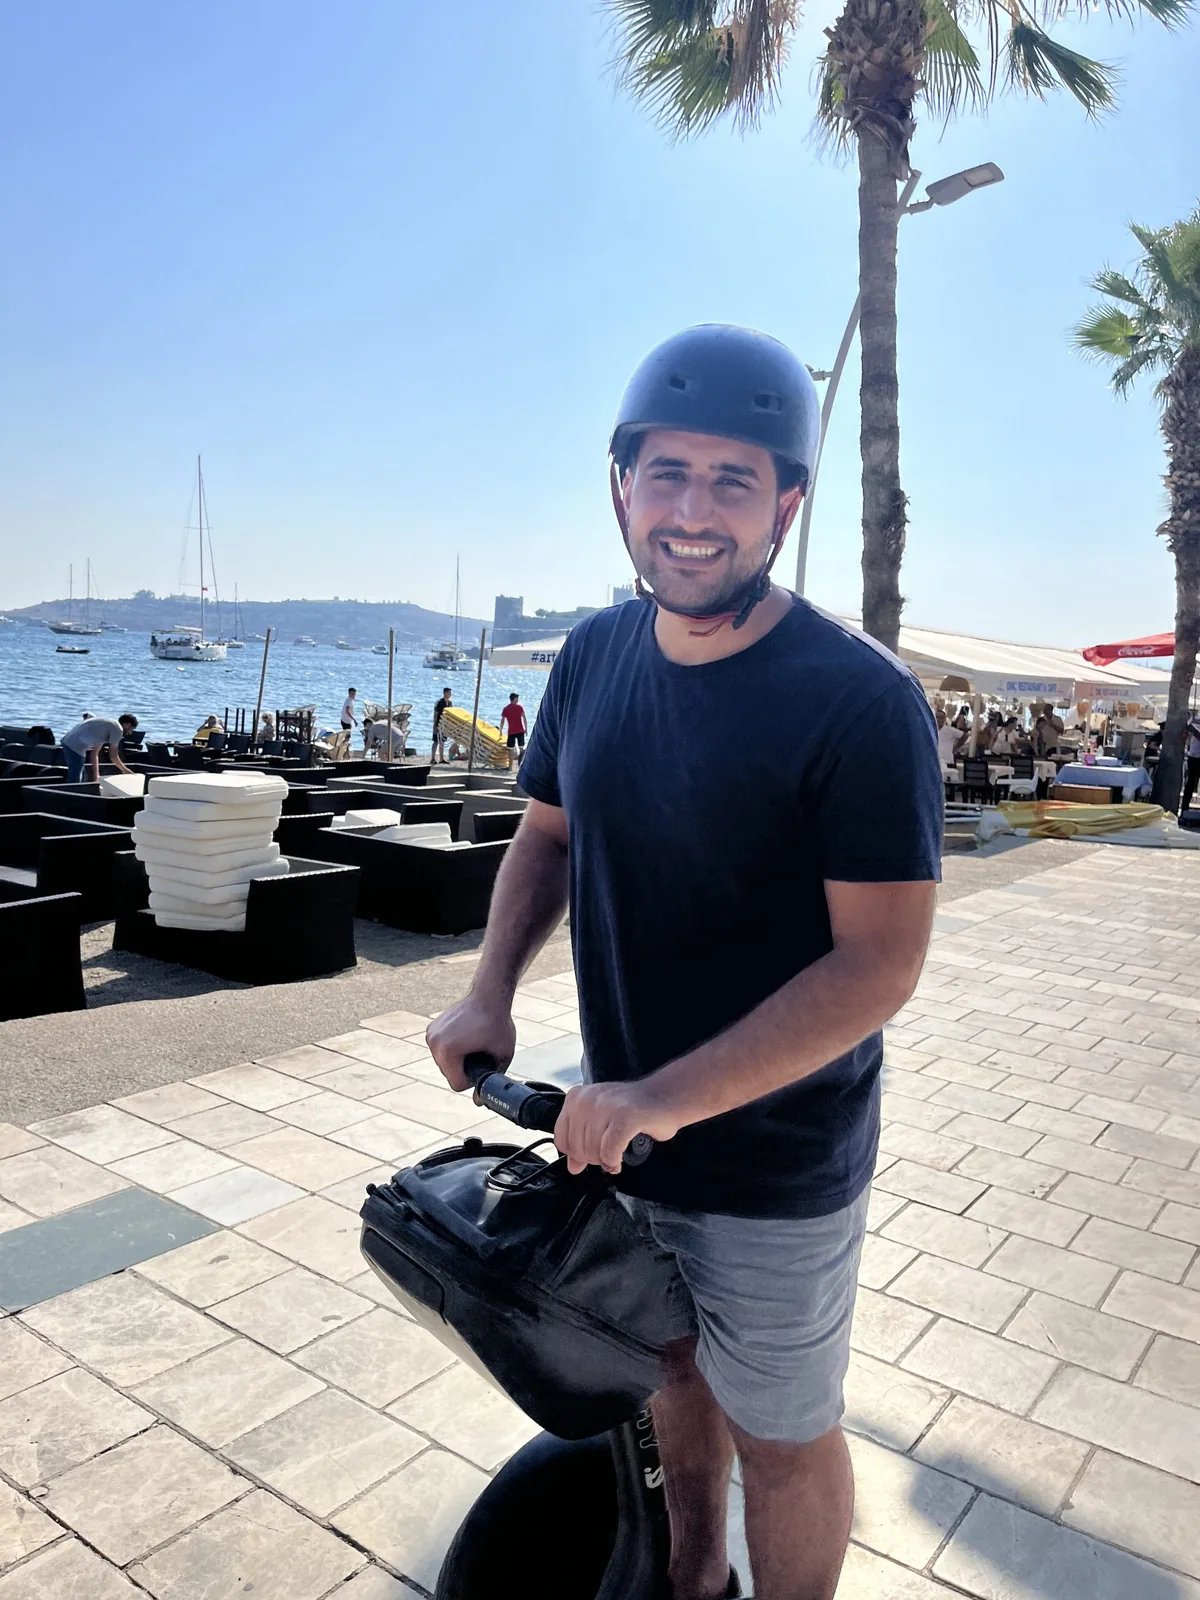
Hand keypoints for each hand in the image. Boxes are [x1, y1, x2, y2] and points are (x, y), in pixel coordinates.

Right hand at [426, 993, 516, 1091]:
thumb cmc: (498, 1023)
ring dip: (459, 1059)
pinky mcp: (431, 1029)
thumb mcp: (502, 1055)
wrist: (489, 995)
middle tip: (480, 1051)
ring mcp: (430, 1034)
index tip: (483, 1063)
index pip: (457, 1084)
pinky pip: (442, 1051)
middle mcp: (434, 1042)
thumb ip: (492, 1079)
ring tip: (473, 1042)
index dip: (474, 1079)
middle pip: (449, 1074)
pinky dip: (453, 1049)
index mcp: (448, 1051)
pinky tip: (466, 1037)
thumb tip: (479, 1102)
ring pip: (445, 1063)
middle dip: (465, 1068)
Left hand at [553, 1081, 681, 1175]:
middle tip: (609, 1153)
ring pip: (592, 1151)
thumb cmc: (634, 1110)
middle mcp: (587, 1098)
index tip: (594, 1151)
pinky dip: (614, 1159)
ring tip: (617, 1153)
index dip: (577, 1154)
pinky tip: (620, 1158)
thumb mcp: (600, 1122)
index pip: (561, 1140)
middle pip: (577, 1148)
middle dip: (594, 1159)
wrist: (666, 1096)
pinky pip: (609, 1151)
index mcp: (576, 1097)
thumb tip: (572, 1167)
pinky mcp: (624, 1116)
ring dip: (606, 1160)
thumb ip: (582, 1142)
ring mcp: (605, 1106)